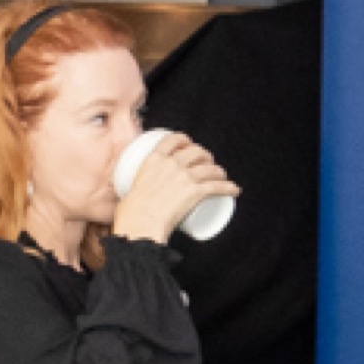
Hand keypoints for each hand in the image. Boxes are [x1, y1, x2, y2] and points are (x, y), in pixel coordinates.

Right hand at [114, 132, 230, 237]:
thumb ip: (134, 188)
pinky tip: (234, 190)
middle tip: (207, 164)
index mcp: (154, 159)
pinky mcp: (196, 191)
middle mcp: (171, 163)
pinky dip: (229, 188)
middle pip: (196, 151)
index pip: (173, 139)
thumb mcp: (129, 189)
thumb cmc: (131, 213)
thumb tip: (132, 199)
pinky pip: (219, 186)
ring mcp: (185, 176)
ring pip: (211, 168)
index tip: (189, 145)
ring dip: (220, 172)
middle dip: (205, 156)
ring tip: (221, 177)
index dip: (185, 140)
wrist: (141, 224)